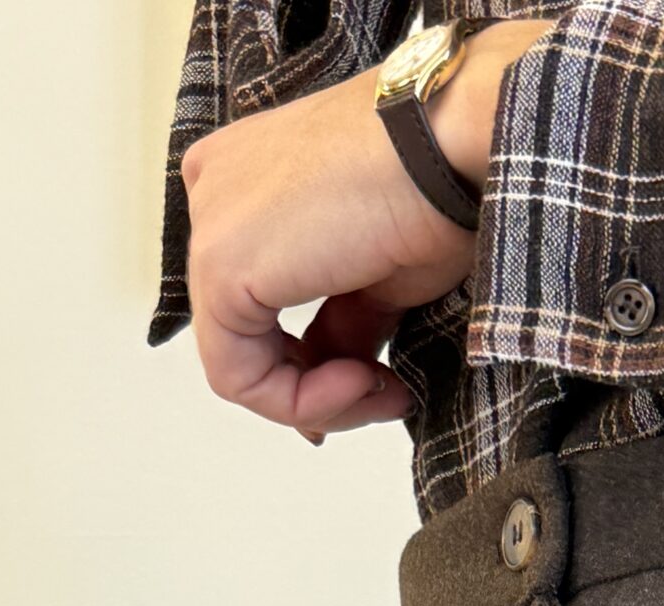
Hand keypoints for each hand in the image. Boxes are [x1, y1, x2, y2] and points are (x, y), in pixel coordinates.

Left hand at [180, 21, 551, 441]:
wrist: (452, 148)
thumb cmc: (434, 186)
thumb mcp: (380, 273)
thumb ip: (344, 320)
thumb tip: (342, 366)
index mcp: (248, 180)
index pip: (260, 304)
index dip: (310, 369)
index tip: (375, 386)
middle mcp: (217, 192)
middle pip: (246, 336)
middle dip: (317, 387)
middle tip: (385, 394)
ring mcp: (212, 225)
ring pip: (238, 364)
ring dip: (317, 400)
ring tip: (381, 389)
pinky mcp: (222, 265)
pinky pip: (238, 375)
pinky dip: (302, 400)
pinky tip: (361, 381)